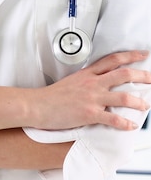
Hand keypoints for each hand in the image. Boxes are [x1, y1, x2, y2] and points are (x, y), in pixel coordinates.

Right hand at [32, 50, 150, 130]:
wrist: (39, 105)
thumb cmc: (53, 96)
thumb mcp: (72, 81)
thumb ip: (88, 80)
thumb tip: (101, 82)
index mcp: (88, 73)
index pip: (113, 60)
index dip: (131, 56)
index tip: (143, 54)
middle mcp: (92, 83)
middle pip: (123, 74)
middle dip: (142, 75)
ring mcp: (92, 98)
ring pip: (123, 95)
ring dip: (138, 101)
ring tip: (146, 105)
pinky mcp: (89, 114)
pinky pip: (112, 118)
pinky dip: (125, 123)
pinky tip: (131, 125)